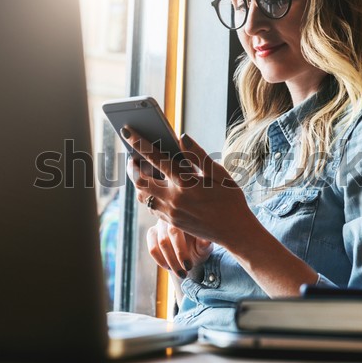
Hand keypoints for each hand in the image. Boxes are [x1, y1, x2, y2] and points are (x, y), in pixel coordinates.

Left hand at [121, 127, 258, 246]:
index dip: (139, 143)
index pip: (156, 158)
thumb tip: (182, 138)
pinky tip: (154, 187)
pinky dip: (148, 195)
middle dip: (131, 167)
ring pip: (142, 196)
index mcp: (185, 182)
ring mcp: (171, 212)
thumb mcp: (219, 174)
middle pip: (139, 180)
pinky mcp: (172, 222)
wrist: (234, 231)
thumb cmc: (230, 199)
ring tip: (140, 171)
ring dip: (138, 183)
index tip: (127, 131)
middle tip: (131, 157)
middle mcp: (173, 198)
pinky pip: (151, 207)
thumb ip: (198, 155)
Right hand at [147, 219, 212, 277]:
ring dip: (170, 261)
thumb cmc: (199, 247)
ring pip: (160, 243)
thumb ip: (204, 244)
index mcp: (185, 218)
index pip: (178, 230)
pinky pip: (152, 248)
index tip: (188, 266)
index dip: (181, 250)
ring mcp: (160, 224)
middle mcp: (171, 218)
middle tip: (185, 271)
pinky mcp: (152, 233)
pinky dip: (160, 260)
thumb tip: (206, 241)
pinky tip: (169, 267)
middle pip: (168, 236)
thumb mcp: (204, 248)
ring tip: (180, 272)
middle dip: (176, 257)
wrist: (189, 253)